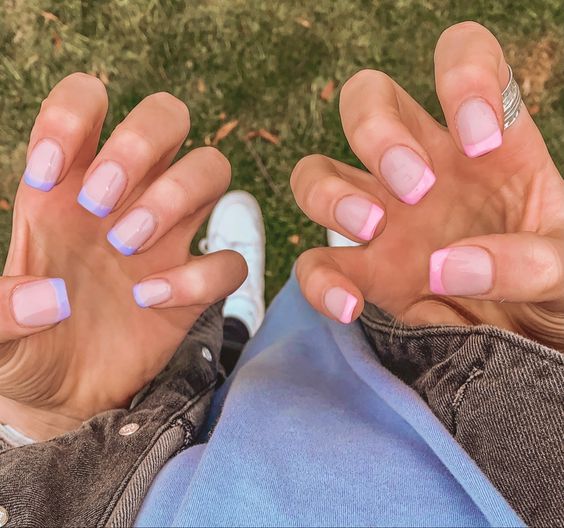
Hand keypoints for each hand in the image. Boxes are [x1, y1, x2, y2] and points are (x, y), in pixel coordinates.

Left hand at [0, 74, 245, 439]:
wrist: (60, 395)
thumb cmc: (23, 347)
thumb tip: (51, 297)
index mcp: (67, 187)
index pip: (87, 102)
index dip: (72, 117)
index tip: (47, 176)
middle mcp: (126, 199)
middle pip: (167, 116)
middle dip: (140, 143)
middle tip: (101, 202)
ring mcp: (168, 239)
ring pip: (211, 168)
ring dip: (177, 194)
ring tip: (128, 244)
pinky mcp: (196, 286)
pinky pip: (228, 261)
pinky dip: (199, 277)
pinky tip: (150, 300)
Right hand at [291, 22, 563, 349]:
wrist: (528, 338)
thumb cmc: (557, 285)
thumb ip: (535, 261)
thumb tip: (453, 265)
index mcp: (489, 143)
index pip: (462, 59)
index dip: (464, 77)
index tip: (480, 141)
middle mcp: (426, 168)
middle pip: (366, 98)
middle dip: (377, 130)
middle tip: (414, 185)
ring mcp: (386, 219)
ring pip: (317, 172)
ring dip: (332, 193)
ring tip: (374, 226)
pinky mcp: (365, 272)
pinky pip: (315, 264)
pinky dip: (319, 282)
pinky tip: (349, 304)